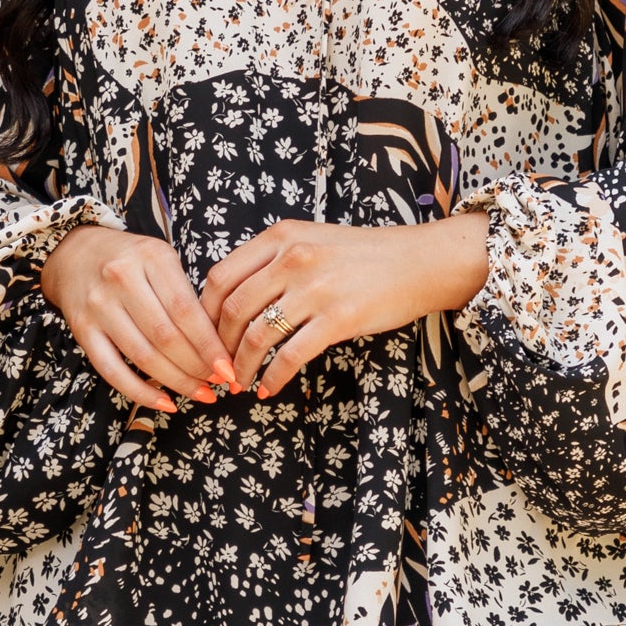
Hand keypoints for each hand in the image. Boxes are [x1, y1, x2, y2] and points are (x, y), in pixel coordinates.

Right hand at [39, 225, 236, 412]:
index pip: (186, 310)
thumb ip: (186, 294)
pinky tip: (166, 403)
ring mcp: (99, 306)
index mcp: (151, 257)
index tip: (228, 368)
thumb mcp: (161, 260)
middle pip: (166, 336)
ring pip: (143, 356)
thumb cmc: (130, 260)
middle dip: (197, 367)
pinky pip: (113, 370)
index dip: (209, 345)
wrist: (74, 253)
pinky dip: (141, 392)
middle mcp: (122, 279)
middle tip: (218, 382)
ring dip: (176, 382)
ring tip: (201, 393)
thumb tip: (218, 346)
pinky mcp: (82, 330)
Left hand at [202, 216, 491, 396]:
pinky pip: (291, 355)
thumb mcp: (313, 240)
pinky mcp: (338, 318)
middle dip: (220, 346)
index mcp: (281, 236)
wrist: (419, 261)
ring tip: (241, 383)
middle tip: (220, 367)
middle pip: (234, 310)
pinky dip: (274, 377)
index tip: (206, 336)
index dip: (206, 314)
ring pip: (258, 335)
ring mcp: (316, 288)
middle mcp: (294, 258)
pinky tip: (270, 388)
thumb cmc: (365, 255)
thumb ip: (275, 260)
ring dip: (243, 366)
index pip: (222, 277)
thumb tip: (236, 299)